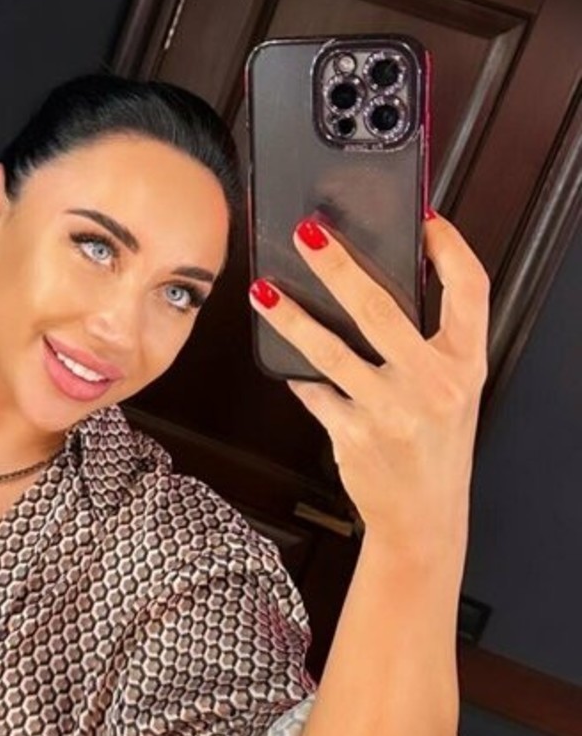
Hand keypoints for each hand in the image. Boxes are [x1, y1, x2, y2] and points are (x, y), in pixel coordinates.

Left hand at [249, 212, 488, 555]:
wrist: (423, 516)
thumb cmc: (435, 442)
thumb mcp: (454, 387)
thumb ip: (434, 339)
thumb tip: (384, 275)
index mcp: (467, 364)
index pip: (470, 289)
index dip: (449, 247)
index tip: (424, 219)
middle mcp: (435, 386)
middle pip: (382, 309)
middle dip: (339, 266)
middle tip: (308, 234)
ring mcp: (393, 412)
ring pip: (331, 350)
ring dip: (292, 317)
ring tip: (265, 290)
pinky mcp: (355, 435)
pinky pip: (315, 391)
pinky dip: (297, 372)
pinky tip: (281, 355)